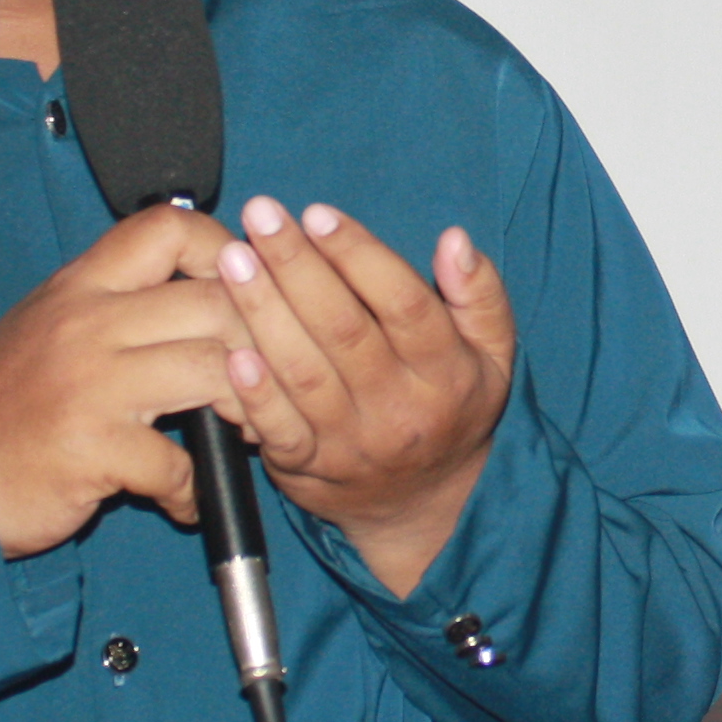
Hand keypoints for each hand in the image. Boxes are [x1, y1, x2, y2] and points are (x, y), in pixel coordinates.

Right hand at [0, 205, 246, 557]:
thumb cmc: (6, 407)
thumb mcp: (50, 327)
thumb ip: (113, 301)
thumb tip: (200, 279)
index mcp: (80, 286)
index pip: (169, 228)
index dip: (225, 251)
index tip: (242, 292)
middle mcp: (86, 323)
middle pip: (216, 301)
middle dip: (260, 344)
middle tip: (265, 380)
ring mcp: (90, 385)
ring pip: (216, 370)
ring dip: (246, 410)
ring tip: (241, 435)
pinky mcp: (93, 449)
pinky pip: (180, 463)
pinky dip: (194, 489)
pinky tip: (184, 497)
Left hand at [211, 196, 517, 594]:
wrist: (424, 507)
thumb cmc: (452, 407)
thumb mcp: (492, 354)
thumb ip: (481, 295)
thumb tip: (455, 240)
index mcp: (447, 373)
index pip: (404, 304)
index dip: (360, 255)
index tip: (318, 214)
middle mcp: (400, 409)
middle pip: (344, 330)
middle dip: (297, 266)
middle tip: (260, 216)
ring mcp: (351, 443)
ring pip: (304, 372)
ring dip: (263, 312)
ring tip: (234, 260)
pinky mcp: (308, 469)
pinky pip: (278, 429)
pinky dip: (254, 392)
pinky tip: (230, 348)